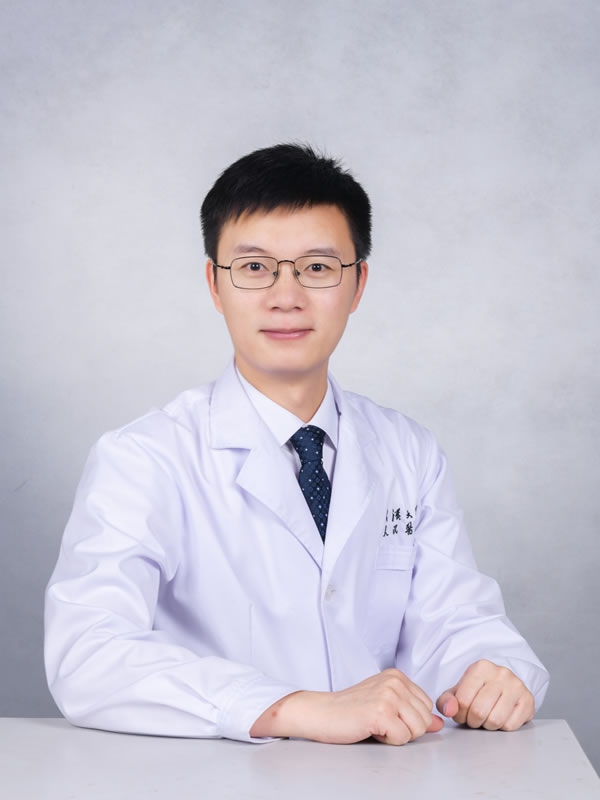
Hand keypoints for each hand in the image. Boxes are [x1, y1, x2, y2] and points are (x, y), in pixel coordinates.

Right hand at [251, 669, 443, 743]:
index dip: (408, 720)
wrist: (322, 713)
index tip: (385, 715)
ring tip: (375, 724)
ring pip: (417, 730)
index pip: (427, 707)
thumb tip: (438, 724)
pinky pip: (403, 738)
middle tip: (379, 721)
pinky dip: (388, 741)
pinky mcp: (381, 711)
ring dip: (397, 735)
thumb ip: (413, 712)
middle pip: (425, 719)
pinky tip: (370, 729)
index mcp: (398, 675)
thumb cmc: (351, 710)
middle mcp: (395, 681)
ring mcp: (389, 695)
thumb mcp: (386, 706)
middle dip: (405, 729)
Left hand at [436, 660, 534, 730]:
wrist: (506, 686)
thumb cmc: (479, 690)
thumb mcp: (459, 691)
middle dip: (473, 721)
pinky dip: (502, 728)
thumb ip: (447, 701)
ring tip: (486, 718)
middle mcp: (501, 674)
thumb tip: (448, 710)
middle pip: (479, 711)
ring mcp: (517, 686)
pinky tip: (501, 717)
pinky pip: (510, 726)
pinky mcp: (528, 700)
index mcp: (481, 668)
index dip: (459, 714)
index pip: (463, 700)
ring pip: (495, 720)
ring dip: (487, 726)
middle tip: (474, 718)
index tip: (462, 713)